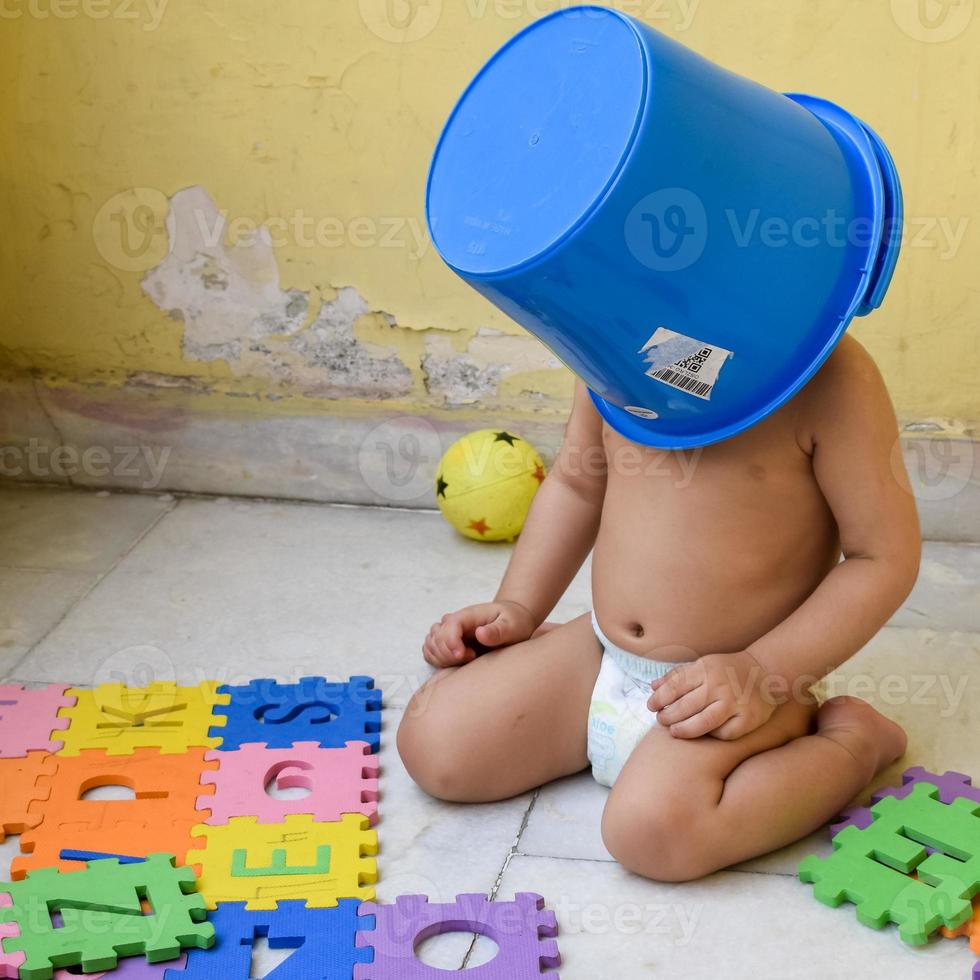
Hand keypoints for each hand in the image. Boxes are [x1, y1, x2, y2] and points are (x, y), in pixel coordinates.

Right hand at [422, 600, 537, 667]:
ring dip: (442, 657)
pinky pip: (430, 651)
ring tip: (466, 659)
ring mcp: (449, 632)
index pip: (449, 625)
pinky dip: (436, 659)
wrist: (512, 620)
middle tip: (473, 657)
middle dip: (449, 653)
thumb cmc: (513, 621)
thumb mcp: (512, 625)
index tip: (466, 655)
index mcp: (469, 615)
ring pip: (430, 644)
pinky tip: (456, 662)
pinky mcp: (448, 643)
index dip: (452, 642)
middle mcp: (454, 622)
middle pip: (436, 637)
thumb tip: (480, 633)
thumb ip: (498, 630)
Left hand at [647, 650, 777, 739]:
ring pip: (703, 722)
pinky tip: (703, 734)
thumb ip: (678, 675)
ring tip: (674, 732)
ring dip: (684, 729)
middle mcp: (719, 685)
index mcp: (705, 669)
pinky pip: (725, 733)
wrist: (766, 671)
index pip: (675, 686)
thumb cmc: (727, 669)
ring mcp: (735, 703)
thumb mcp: (702, 665)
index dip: (660, 698)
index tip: (651, 706)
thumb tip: (653, 686)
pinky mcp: (748, 719)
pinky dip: (712, 735)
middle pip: (686, 706)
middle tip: (661, 720)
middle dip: (668, 716)